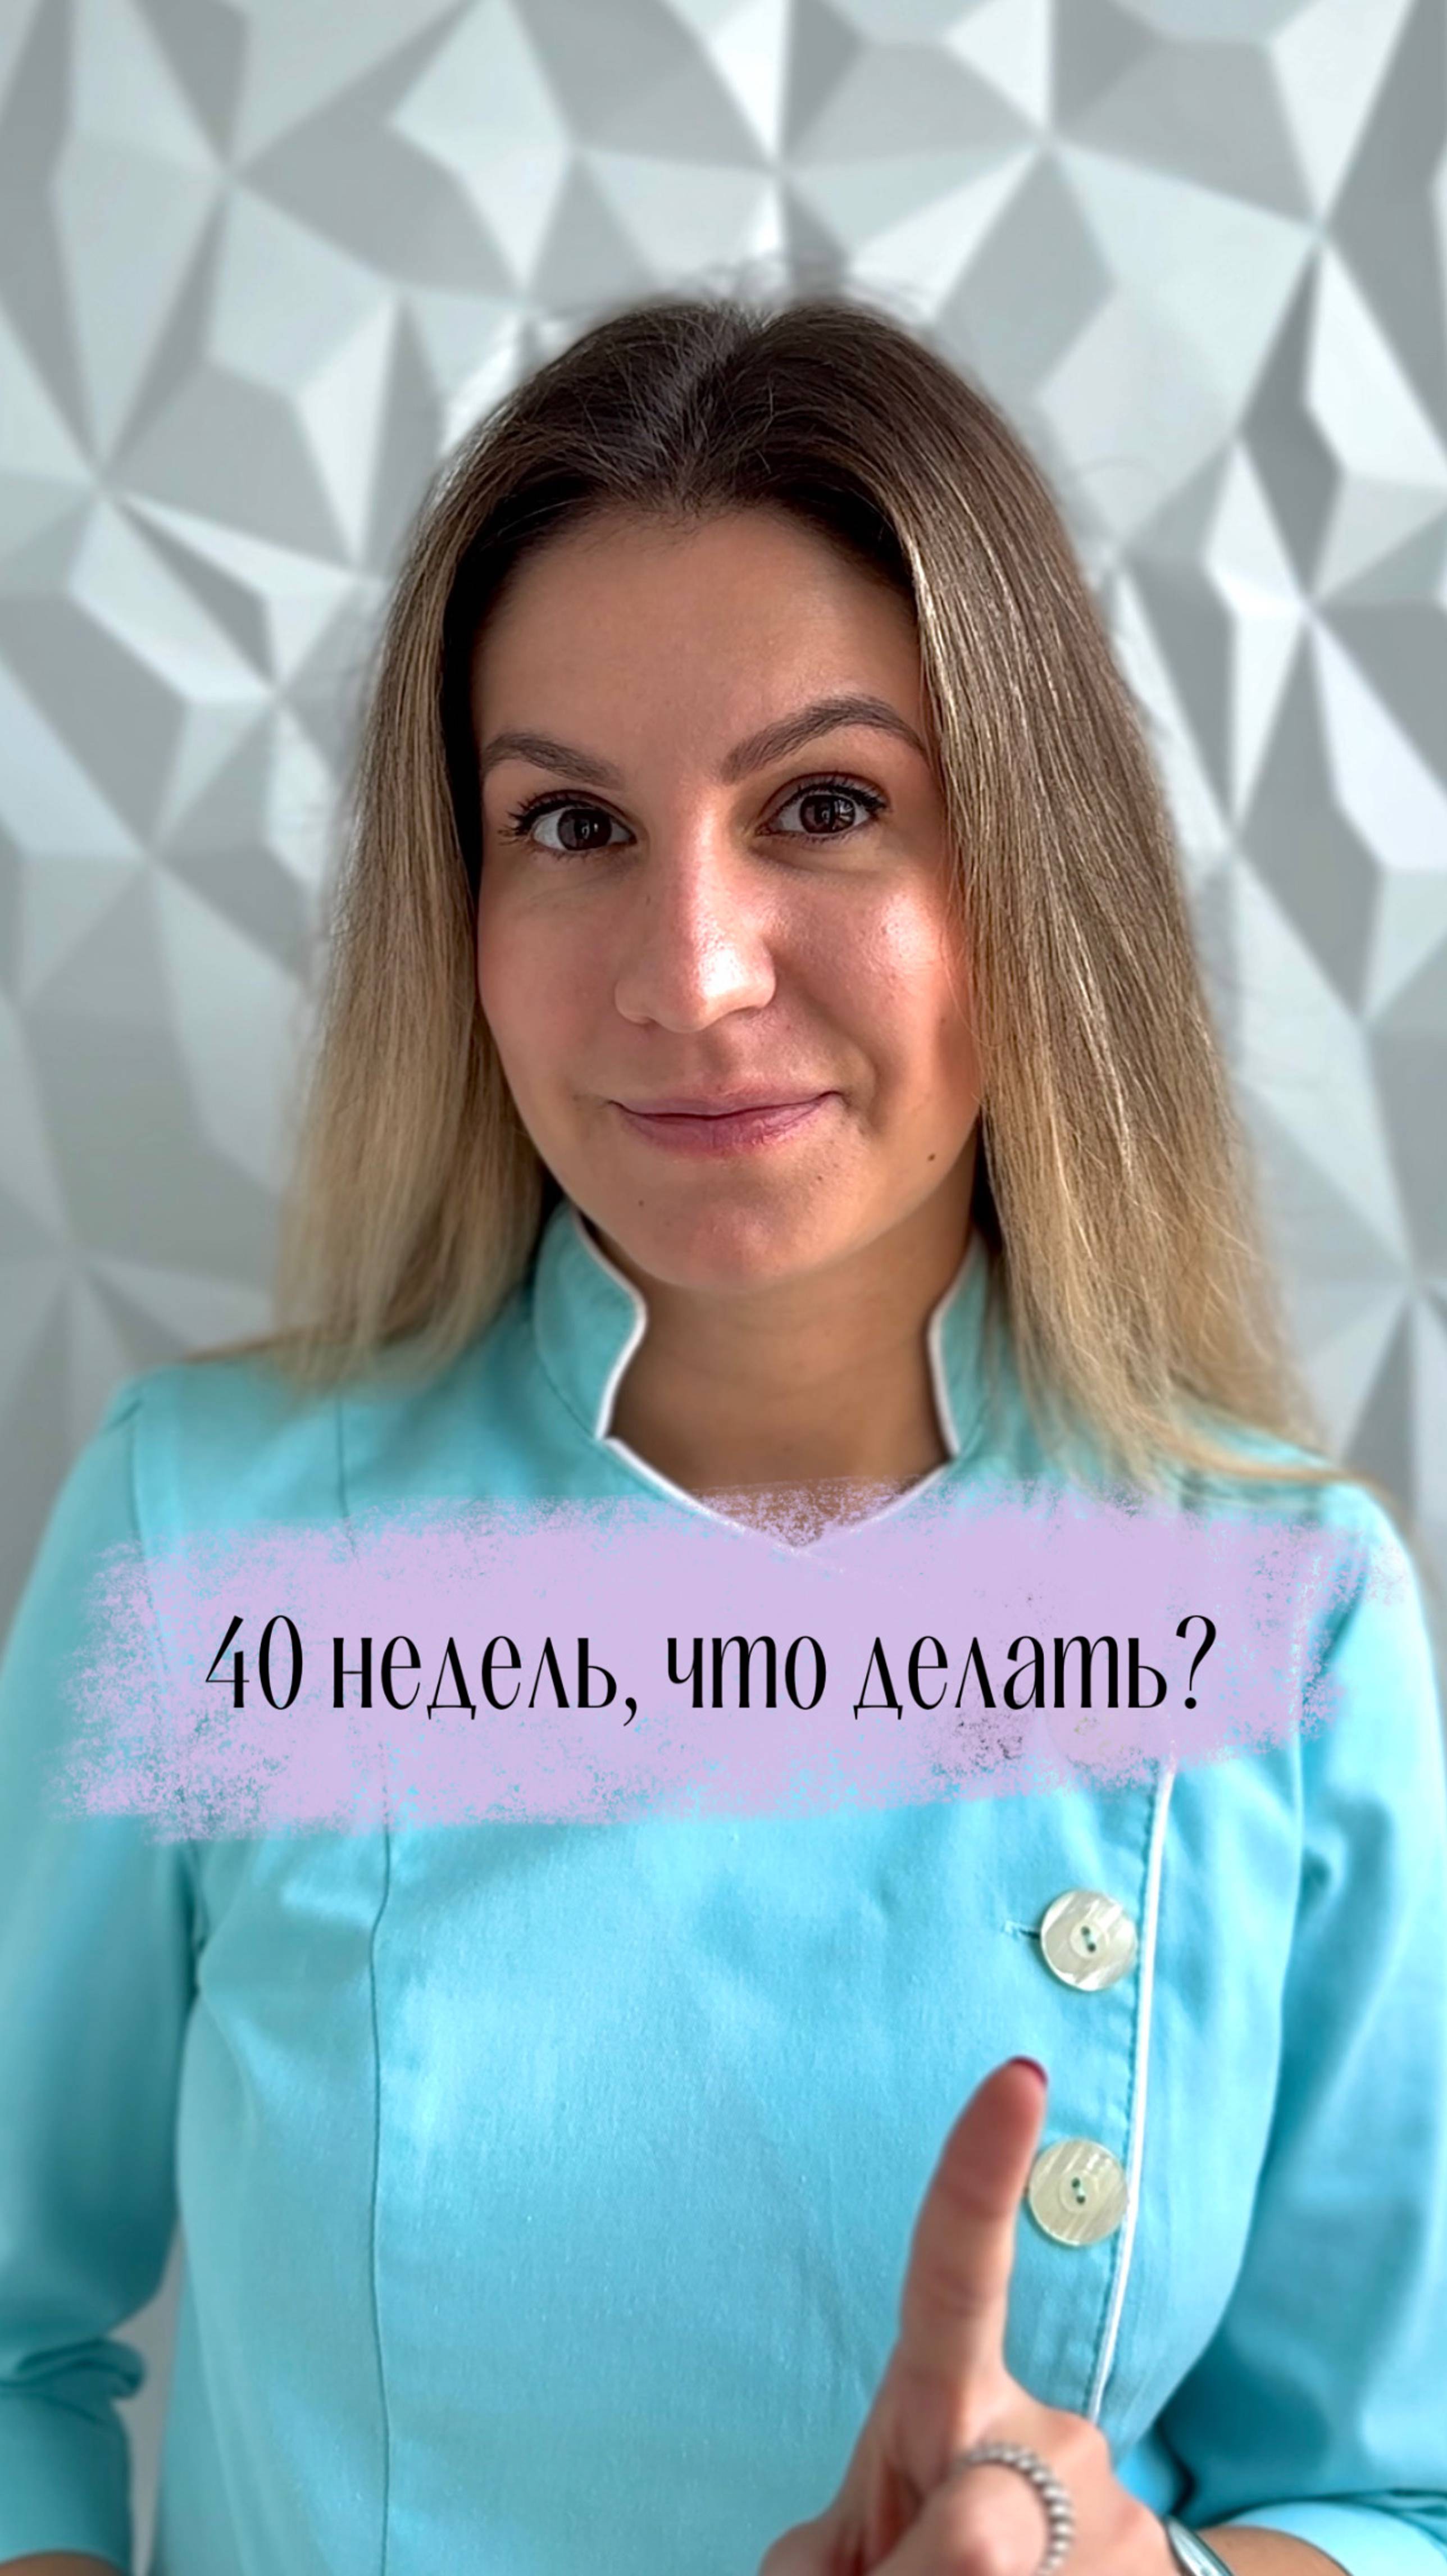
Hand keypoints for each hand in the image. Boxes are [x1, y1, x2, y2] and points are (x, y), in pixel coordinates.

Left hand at [757, 2057, 1176, 2573]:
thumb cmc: (913, 2563)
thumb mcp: (849, 2557)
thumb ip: (832, 2563)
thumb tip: (977, 2546)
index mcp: (950, 2394)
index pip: (956, 2272)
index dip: (979, 2173)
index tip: (1019, 2074)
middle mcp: (1046, 2438)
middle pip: (979, 2535)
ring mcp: (1116, 2515)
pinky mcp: (1161, 2570)